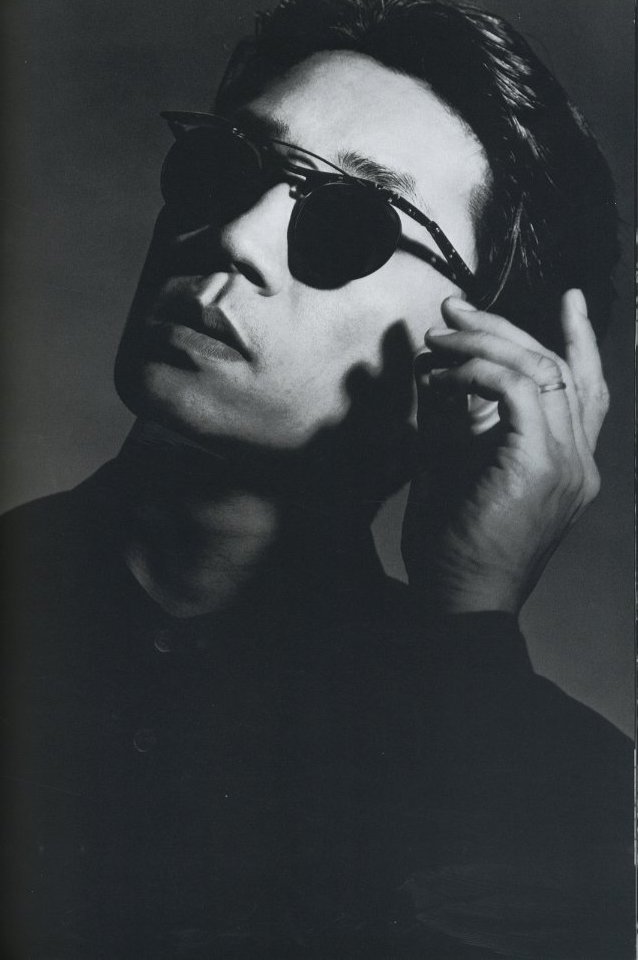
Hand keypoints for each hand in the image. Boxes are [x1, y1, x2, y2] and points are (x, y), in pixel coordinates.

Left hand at [402, 289, 608, 613]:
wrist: (457, 603)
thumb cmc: (452, 546)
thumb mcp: (451, 466)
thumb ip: (452, 417)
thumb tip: (434, 368)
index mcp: (569, 465)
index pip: (586, 389)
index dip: (580, 340)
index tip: (569, 300)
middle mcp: (580, 462)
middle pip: (562, 368)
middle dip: (507, 329)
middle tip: (457, 310)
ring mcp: (568, 464)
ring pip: (544, 370)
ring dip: (486, 344)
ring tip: (440, 337)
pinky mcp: (542, 466)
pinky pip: (522, 390)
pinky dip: (480, 372)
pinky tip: (443, 376)